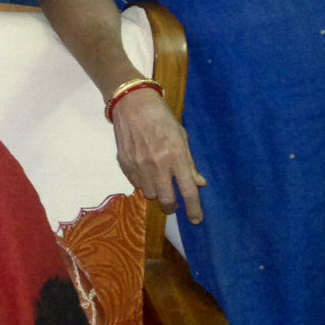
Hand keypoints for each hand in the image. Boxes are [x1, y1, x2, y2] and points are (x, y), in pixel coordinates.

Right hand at [110, 86, 206, 223]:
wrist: (132, 104)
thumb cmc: (162, 118)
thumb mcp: (182, 137)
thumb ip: (189, 163)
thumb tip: (199, 183)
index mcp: (176, 157)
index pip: (188, 191)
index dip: (194, 209)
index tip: (196, 220)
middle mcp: (158, 166)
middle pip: (167, 200)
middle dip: (172, 208)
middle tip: (174, 205)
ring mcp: (139, 166)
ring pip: (149, 195)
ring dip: (156, 193)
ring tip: (157, 181)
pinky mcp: (124, 164)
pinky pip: (136, 184)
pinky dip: (142, 183)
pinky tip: (145, 172)